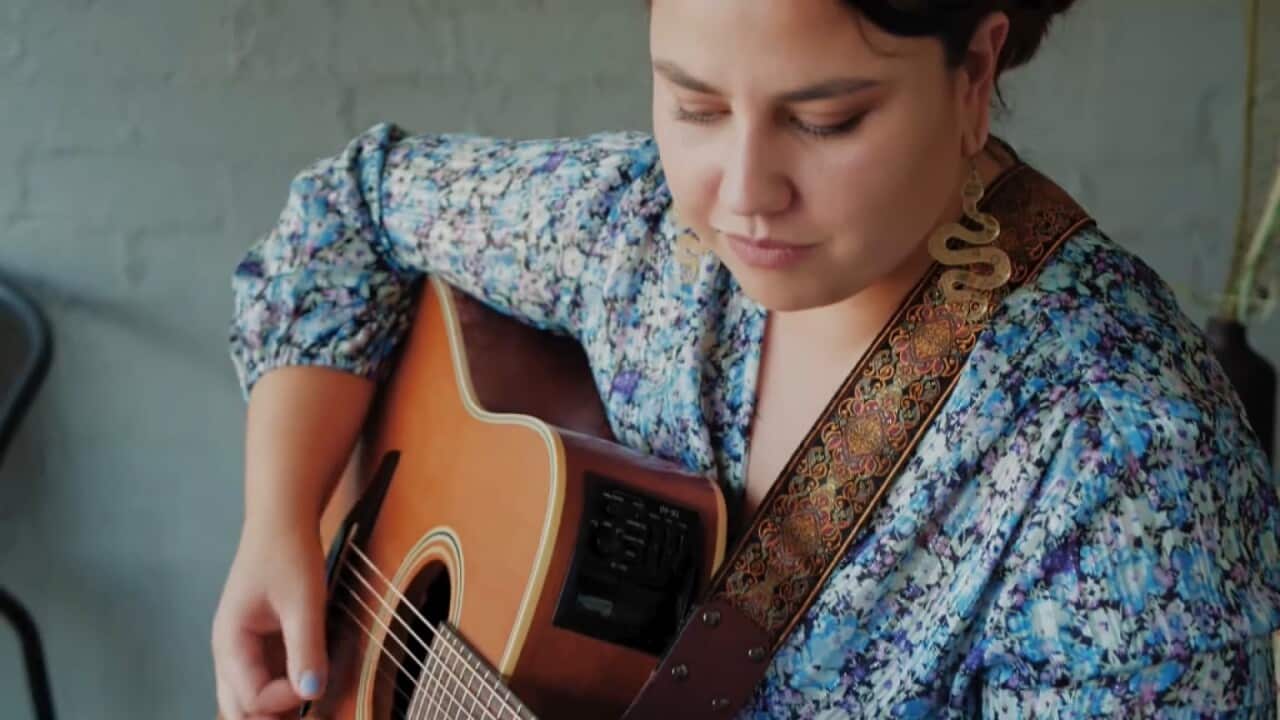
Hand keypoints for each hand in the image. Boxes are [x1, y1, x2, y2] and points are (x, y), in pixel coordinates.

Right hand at [212, 520, 327, 718]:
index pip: (251, 697)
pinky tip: (302, 689)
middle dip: (268, 719)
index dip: (284, 699)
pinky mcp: (257, 646)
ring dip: (271, 711)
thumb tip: (311, 693)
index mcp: (230, 642)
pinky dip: (277, 695)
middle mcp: (228, 653)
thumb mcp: (303, 600)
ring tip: (302, 708)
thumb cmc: (289, 554)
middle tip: (305, 712)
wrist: (283, 522)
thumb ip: (306, 647)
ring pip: (244, 702)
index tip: (315, 680)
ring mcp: (240, 651)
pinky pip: (259, 684)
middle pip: (237, 710)